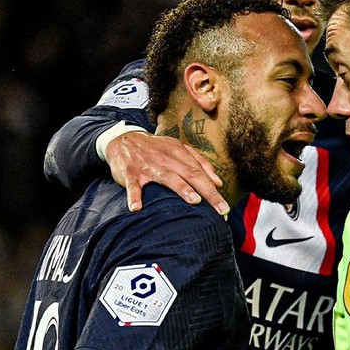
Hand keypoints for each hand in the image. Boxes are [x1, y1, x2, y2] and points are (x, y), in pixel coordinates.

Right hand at [106, 130, 228, 215]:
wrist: (123, 139)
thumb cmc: (156, 149)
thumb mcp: (178, 150)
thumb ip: (200, 164)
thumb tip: (219, 182)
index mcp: (180, 154)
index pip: (201, 173)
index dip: (214, 191)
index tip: (225, 209)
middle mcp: (167, 159)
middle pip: (191, 175)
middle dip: (208, 192)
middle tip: (221, 210)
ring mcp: (148, 166)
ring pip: (167, 177)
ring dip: (181, 188)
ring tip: (194, 200)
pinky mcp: (130, 173)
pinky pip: (132, 185)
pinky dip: (133, 196)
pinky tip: (136, 208)